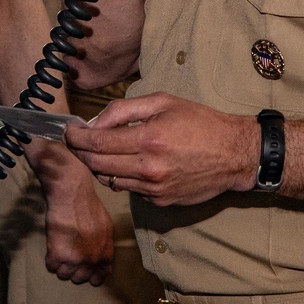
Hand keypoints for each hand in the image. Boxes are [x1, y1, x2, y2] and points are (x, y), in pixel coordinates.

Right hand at [43, 175, 114, 285]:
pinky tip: (53, 246)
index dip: (91, 275)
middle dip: (74, 269)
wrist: (72, 197)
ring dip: (61, 264)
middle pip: (79, 278)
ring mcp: (74, 260)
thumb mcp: (106, 228)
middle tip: (69, 254)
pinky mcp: (57, 255)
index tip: (84, 269)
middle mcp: (91, 261)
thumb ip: (105, 246)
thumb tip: (102, 261)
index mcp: (105, 254)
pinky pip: (51, 267)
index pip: (99, 278)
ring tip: (60, 249)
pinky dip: (50, 258)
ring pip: (64, 274)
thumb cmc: (89, 207)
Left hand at [66, 93, 258, 206]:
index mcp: (149, 139)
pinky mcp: (160, 201)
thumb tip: (95, 123)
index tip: (69, 131)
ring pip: (109, 180)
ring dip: (97, 165)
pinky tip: (130, 163)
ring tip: (101, 150)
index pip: (96, 143)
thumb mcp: (163, 102)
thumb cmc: (200, 123)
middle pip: (96, 164)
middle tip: (76, 141)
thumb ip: (124, 110)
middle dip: (79, 152)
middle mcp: (149, 168)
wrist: (233, 154)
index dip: (75, 137)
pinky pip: (129, 190)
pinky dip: (122, 176)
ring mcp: (154, 188)